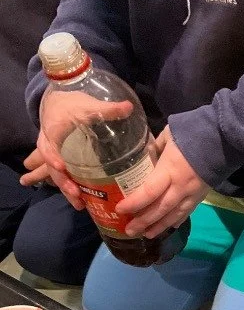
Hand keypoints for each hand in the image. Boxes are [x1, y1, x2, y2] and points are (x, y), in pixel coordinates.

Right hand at [23, 91, 133, 207]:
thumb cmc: (72, 105)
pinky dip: (70, 188)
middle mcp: (50, 145)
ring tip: (79, 204)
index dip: (52, 156)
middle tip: (75, 193)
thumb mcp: (88, 105)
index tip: (61, 167)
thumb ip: (108, 108)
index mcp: (53, 131)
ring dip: (67, 189)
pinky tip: (82, 200)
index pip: (48, 145)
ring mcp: (53, 155)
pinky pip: (62, 176)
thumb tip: (128, 107)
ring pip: (56, 175)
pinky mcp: (60, 162)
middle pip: (52, 167)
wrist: (58, 105)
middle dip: (63, 182)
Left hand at [115, 127, 207, 238]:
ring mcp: (192, 194)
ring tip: (146, 235)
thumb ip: (154, 148)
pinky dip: (176, 220)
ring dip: (159, 226)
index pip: (149, 192)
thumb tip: (144, 155)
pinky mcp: (201, 196)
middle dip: (143, 221)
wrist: (222, 139)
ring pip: (174, 215)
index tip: (120, 209)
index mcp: (170, 171)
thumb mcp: (168, 136)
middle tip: (129, 230)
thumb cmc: (192, 133)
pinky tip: (169, 226)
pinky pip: (186, 212)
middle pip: (160, 209)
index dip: (134, 203)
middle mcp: (180, 187)